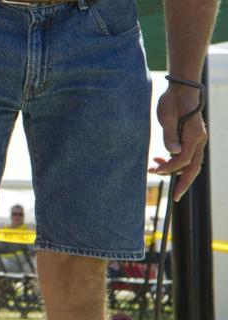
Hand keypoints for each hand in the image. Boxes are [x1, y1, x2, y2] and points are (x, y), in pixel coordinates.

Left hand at [149, 85, 206, 200]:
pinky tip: (159, 160)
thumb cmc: (173, 100)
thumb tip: (174, 152)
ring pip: (189, 163)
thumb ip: (170, 135)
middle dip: (184, 183)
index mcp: (194, 135)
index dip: (170, 168)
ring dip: (173, 170)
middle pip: (194, 167)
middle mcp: (199, 140)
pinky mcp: (191, 139)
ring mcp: (197, 140)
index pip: (184, 159)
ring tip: (153, 169)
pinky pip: (186, 156)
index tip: (155, 171)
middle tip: (175, 197)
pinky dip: (174, 162)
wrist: (182, 89)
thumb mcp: (167, 116)